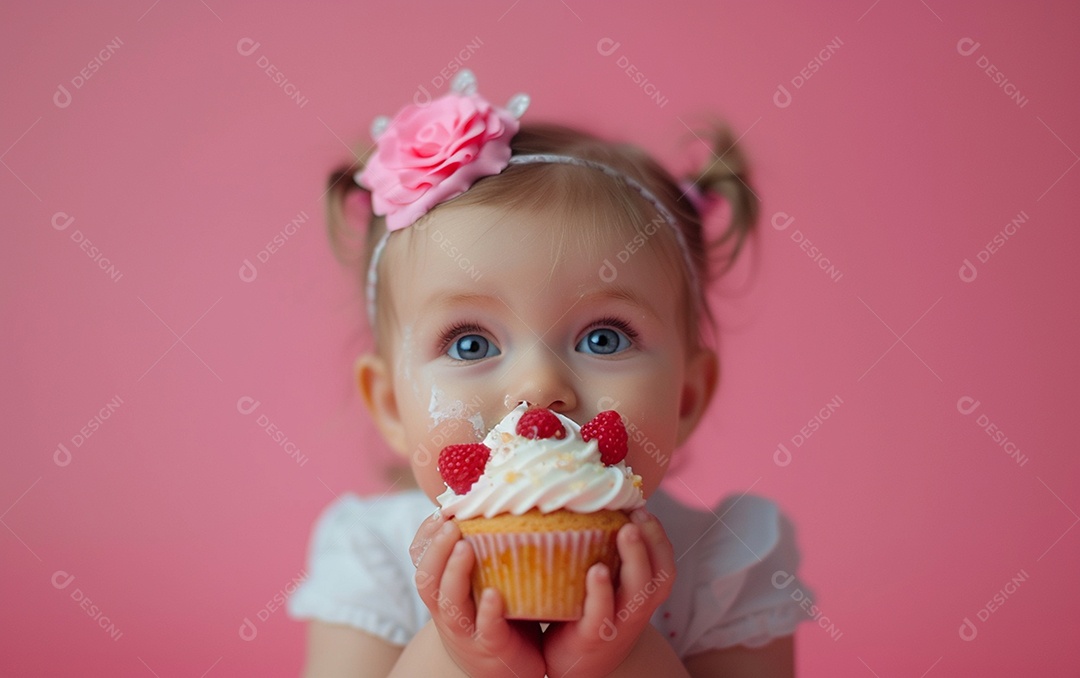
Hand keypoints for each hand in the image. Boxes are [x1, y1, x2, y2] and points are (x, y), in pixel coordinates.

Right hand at [411, 512, 545, 677]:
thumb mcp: (487, 580)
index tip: (439, 510)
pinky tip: (495, 596)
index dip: (425, 535)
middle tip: (449, 522)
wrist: (507, 669)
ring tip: (464, 548)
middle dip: (435, 548)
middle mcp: (448, 609)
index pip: (423, 559)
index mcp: (445, 589)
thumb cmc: (498, 616)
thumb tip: (498, 500)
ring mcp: (466, 630)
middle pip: (428, 578)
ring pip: (448, 603)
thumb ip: (489, 549)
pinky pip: (485, 629)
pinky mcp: (490, 647)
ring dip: (453, 573)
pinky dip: (487, 612)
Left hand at [542, 509, 675, 677]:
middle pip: (659, 574)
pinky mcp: (592, 636)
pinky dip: (602, 592)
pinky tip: (596, 571)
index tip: (643, 507)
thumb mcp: (605, 585)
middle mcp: (636, 608)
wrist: (576, 668)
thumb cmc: (589, 614)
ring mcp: (617, 623)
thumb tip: (587, 503)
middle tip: (638, 513)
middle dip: (653, 540)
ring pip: (639, 593)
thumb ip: (603, 552)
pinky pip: (602, 614)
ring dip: (636, 559)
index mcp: (641, 593)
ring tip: (625, 530)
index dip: (660, 536)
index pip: (664, 562)